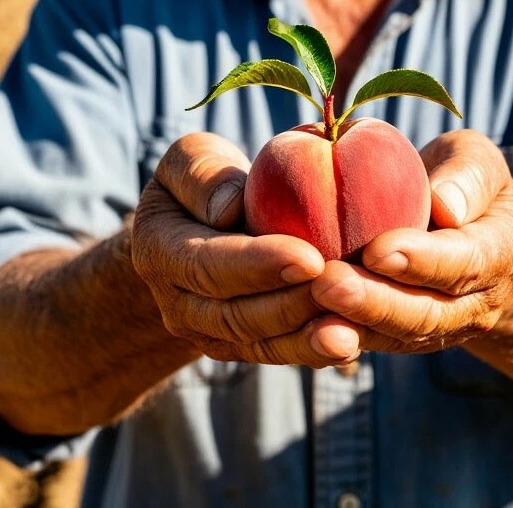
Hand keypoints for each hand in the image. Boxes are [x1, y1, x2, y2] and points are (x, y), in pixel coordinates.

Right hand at [130, 132, 359, 367]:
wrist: (192, 234)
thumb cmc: (200, 183)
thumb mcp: (189, 159)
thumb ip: (202, 173)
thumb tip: (230, 208)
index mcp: (159, 251)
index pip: (206, 264)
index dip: (258, 264)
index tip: (310, 257)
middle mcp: (178, 304)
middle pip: (236, 314)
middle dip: (291, 305)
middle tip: (342, 290)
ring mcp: (208, 332)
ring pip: (259, 343)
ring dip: (306, 339)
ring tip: (351, 329)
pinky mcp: (241, 345)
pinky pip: (277, 353)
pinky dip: (313, 350)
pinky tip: (352, 341)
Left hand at [307, 130, 512, 356]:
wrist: (468, 232)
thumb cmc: (463, 180)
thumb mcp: (476, 160)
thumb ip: (468, 175)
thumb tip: (443, 204)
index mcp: (501, 252)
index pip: (465, 261)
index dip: (422, 260)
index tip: (377, 249)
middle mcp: (478, 302)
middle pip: (427, 312)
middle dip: (375, 302)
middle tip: (327, 283)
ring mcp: (443, 327)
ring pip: (397, 335)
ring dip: (353, 323)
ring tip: (311, 303)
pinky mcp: (407, 337)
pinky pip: (375, 341)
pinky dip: (340, 333)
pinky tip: (302, 321)